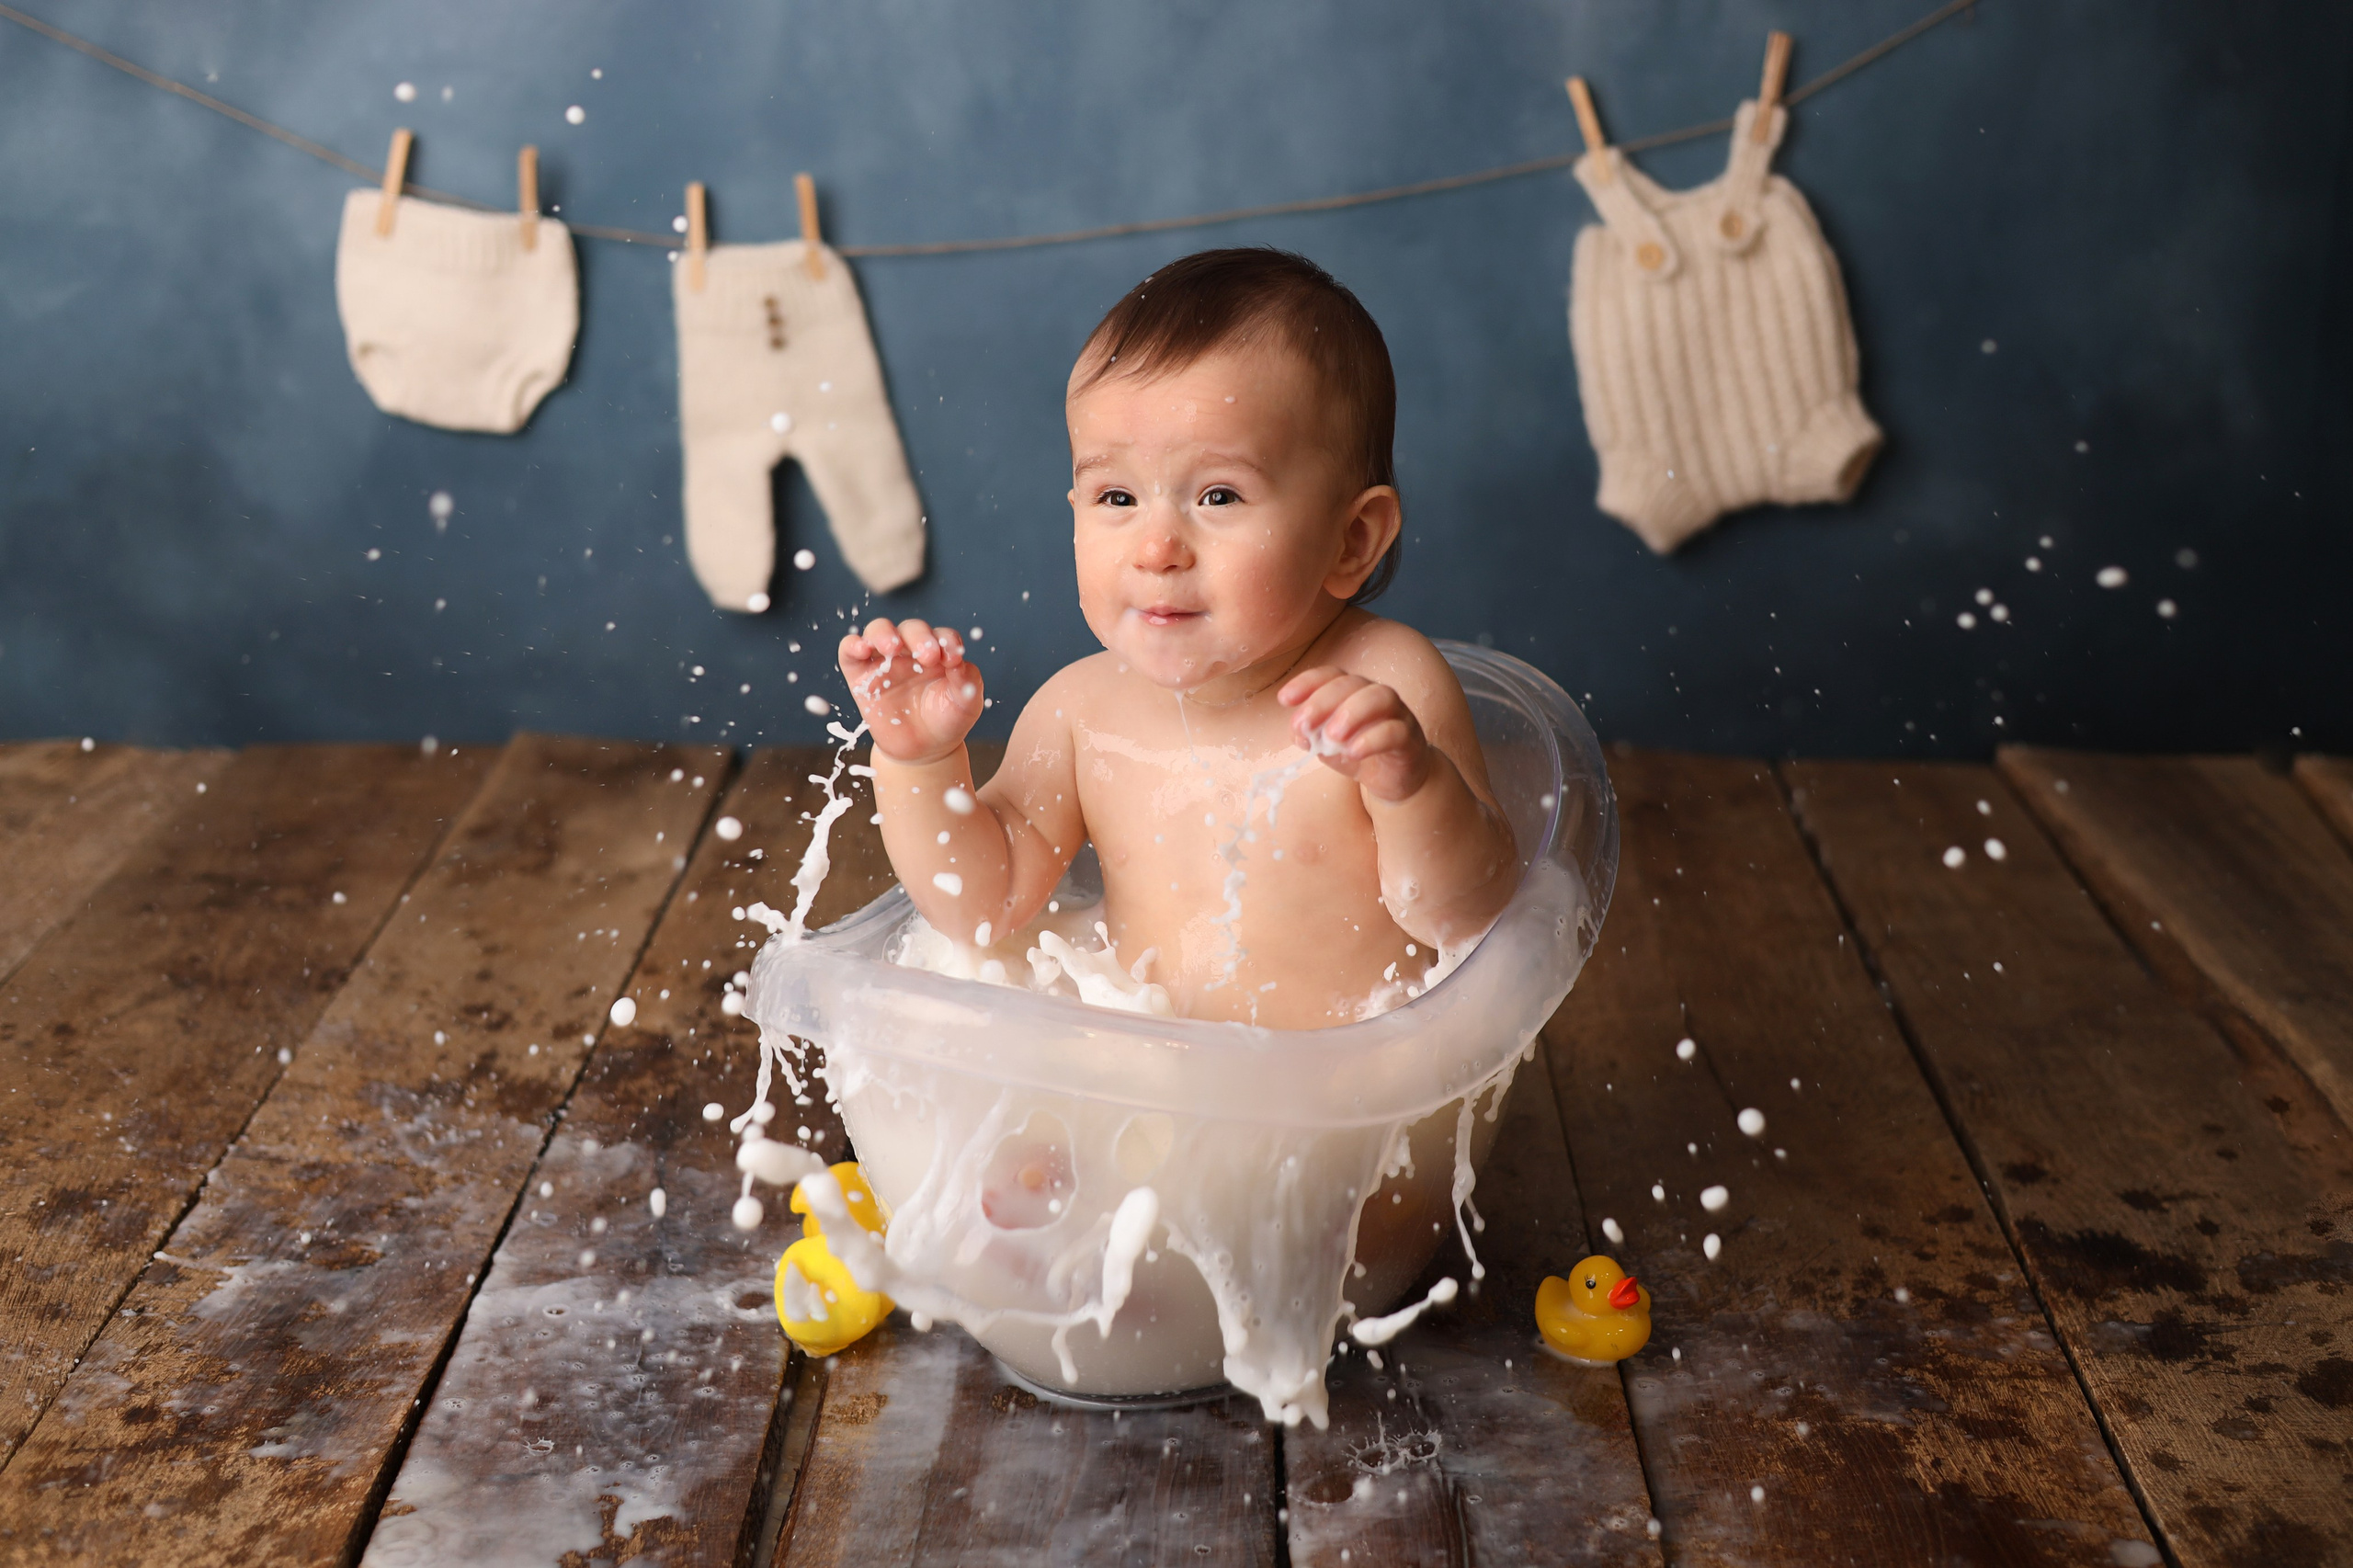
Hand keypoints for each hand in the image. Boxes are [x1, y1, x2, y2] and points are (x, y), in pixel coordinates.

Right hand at [838, 619, 984, 763]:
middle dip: (920, 637)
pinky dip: (853, 644)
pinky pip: (850, 651)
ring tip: (893, 648)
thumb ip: (967, 680)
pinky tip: (862, 648)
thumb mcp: (966, 703)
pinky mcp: (861, 676)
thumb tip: (957, 660)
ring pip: (879, 630)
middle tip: (928, 656)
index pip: (942, 635)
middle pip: (911, 629)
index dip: (947, 641)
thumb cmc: (946, 722)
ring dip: (884, 634)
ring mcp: (884, 661)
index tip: (953, 659)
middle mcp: (911, 651)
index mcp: (939, 653)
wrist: (923, 751)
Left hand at [1277, 666, 1431, 802]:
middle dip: (1323, 701)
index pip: (1330, 675)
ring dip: (1351, 713)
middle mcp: (1375, 695)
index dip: (1307, 682)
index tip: (1284, 699)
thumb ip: (1311, 736)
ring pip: (1379, 697)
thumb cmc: (1358, 753)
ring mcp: (1397, 714)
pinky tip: (1353, 752)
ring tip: (1332, 736)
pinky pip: (1395, 731)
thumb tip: (1298, 732)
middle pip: (1351, 684)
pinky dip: (1371, 739)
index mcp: (1352, 691)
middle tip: (1304, 724)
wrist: (1395, 779)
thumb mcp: (1326, 746)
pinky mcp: (1410, 739)